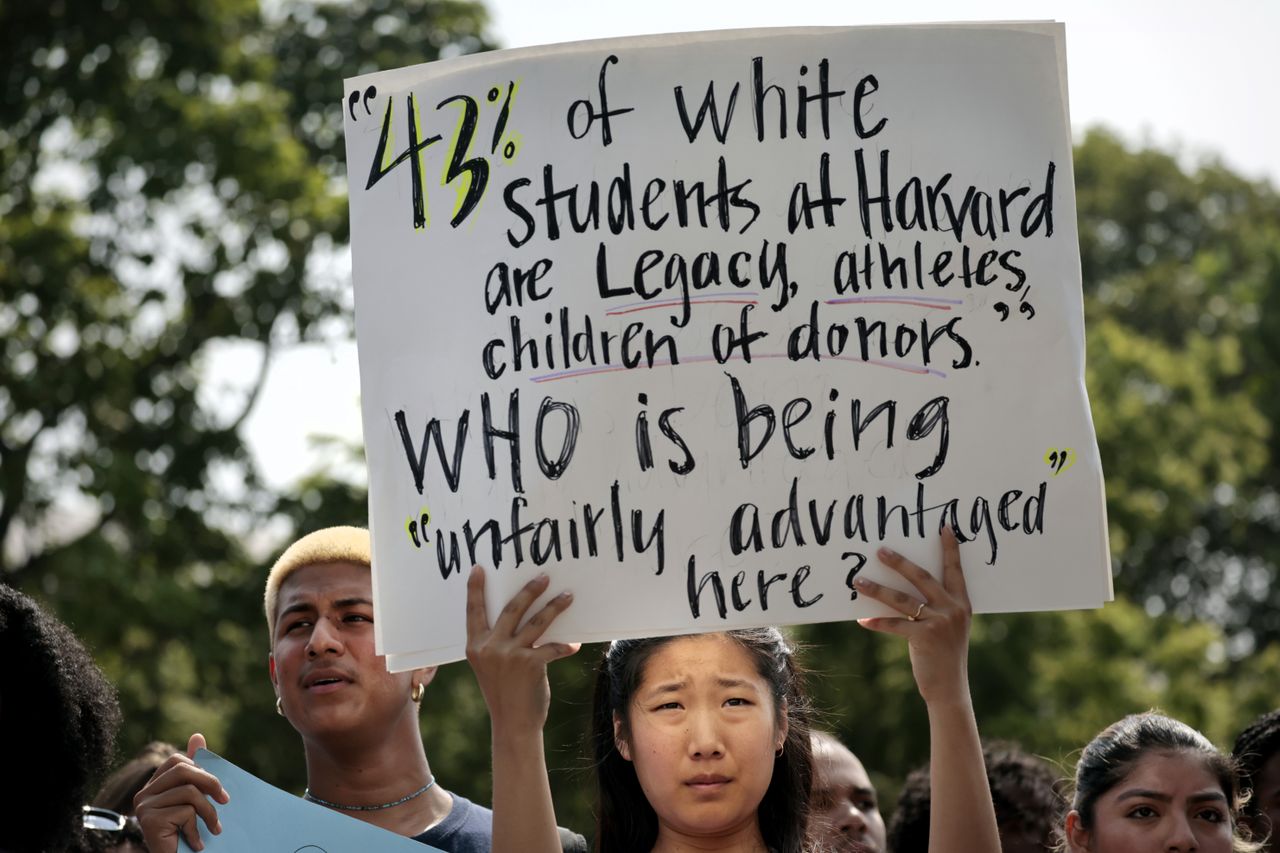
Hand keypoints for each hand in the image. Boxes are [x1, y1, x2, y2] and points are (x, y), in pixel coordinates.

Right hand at [134, 733, 229, 852]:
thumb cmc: (188, 832)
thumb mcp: (195, 800)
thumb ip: (196, 771)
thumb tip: (198, 736)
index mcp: (154, 786)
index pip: (177, 760)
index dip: (201, 769)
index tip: (218, 789)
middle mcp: (143, 794)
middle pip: (183, 770)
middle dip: (210, 783)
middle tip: (226, 801)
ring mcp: (144, 807)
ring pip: (189, 792)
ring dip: (209, 812)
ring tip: (214, 829)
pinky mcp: (149, 820)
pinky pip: (186, 812)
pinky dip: (197, 828)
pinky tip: (197, 843)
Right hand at [465, 566, 579, 735]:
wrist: (512, 724)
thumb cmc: (503, 693)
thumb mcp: (490, 666)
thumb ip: (497, 643)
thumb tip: (522, 619)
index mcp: (475, 646)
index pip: (473, 611)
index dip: (475, 589)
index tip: (479, 568)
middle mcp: (490, 647)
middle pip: (511, 608)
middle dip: (529, 590)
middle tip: (544, 576)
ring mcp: (510, 654)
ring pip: (536, 622)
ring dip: (554, 606)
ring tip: (568, 595)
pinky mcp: (530, 663)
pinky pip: (552, 647)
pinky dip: (565, 645)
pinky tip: (574, 644)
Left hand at [854, 527, 972, 705]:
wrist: (950, 688)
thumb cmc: (946, 656)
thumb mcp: (950, 628)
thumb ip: (938, 608)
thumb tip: (907, 590)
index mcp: (962, 604)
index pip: (955, 570)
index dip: (950, 549)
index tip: (944, 527)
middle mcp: (953, 610)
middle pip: (922, 577)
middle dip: (900, 562)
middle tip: (879, 550)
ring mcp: (940, 623)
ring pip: (902, 600)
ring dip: (877, 589)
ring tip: (857, 580)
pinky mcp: (924, 638)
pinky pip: (895, 625)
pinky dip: (877, 622)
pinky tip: (862, 619)